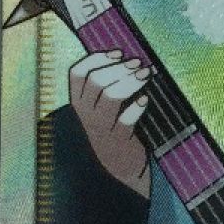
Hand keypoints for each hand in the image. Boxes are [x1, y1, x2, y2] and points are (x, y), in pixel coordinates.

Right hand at [68, 50, 150, 196]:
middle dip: (119, 67)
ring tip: (147, 74)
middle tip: (138, 63)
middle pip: (95, 81)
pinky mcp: (119, 141)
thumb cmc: (113, 133)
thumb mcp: (101, 111)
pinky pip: (126, 120)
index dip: (97, 58)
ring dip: (130, 81)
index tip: (118, 52)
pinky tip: (145, 100)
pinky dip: (137, 107)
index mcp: (79, 104)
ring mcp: (101, 129)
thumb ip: (105, 88)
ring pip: (110, 96)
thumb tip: (125, 58)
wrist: (121, 171)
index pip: (77, 73)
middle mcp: (86, 115)